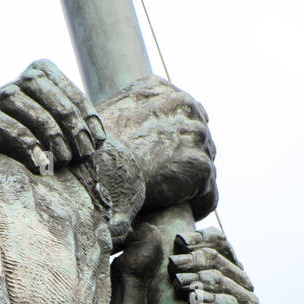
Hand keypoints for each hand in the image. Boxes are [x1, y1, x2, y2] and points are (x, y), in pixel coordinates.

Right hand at [0, 58, 104, 200]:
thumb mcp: (23, 180)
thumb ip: (55, 161)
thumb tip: (98, 156)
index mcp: (5, 109)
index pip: (44, 74)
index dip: (77, 100)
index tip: (98, 138)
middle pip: (32, 78)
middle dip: (66, 113)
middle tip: (83, 153)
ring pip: (11, 96)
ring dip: (46, 127)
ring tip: (62, 162)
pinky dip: (21, 141)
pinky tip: (40, 168)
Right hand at [96, 74, 216, 216]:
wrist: (96, 171)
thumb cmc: (94, 152)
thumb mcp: (107, 116)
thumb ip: (132, 114)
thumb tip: (140, 130)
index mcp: (161, 90)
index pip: (185, 114)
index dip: (175, 142)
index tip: (163, 161)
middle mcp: (184, 105)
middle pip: (198, 139)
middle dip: (185, 162)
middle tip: (166, 185)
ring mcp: (196, 135)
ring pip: (205, 165)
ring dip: (192, 184)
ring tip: (172, 201)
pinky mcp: (200, 165)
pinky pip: (209, 193)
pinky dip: (196, 206)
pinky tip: (179, 213)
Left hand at [100, 225, 260, 303]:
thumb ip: (131, 273)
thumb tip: (152, 232)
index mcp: (202, 299)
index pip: (223, 257)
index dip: (210, 242)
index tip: (180, 241)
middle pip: (238, 271)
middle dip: (210, 259)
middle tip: (178, 265)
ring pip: (246, 293)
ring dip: (218, 279)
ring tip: (185, 284)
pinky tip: (196, 302)